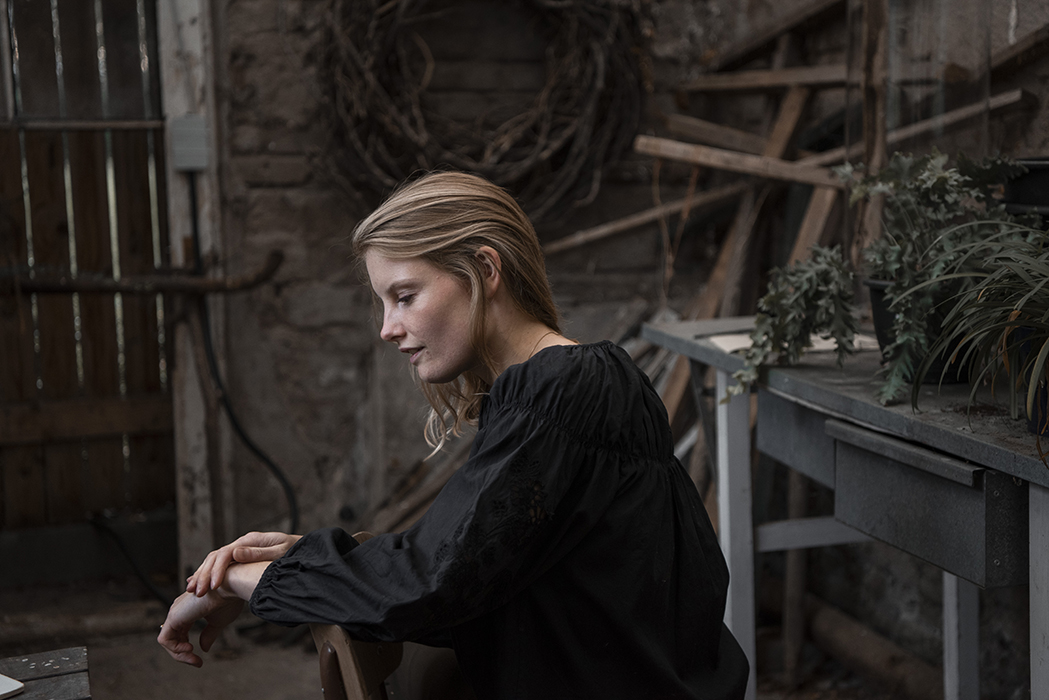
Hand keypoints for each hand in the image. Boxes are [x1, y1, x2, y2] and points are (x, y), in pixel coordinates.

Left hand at [157, 589, 243, 666]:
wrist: (231, 586)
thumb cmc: (229, 599)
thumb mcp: (218, 622)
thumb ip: (209, 635)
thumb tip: (203, 648)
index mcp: (190, 608)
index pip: (181, 633)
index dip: (187, 648)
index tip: (200, 659)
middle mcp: (180, 609)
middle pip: (173, 638)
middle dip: (183, 654)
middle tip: (197, 663)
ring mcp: (175, 612)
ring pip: (167, 640)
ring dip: (179, 654)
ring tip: (194, 659)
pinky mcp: (173, 617)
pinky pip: (165, 639)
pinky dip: (175, 649)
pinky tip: (189, 649)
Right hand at [187, 531, 301, 595]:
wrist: (306, 549)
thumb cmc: (297, 553)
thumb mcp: (281, 553)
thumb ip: (258, 553)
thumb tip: (235, 553)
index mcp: (251, 540)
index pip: (226, 553)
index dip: (217, 570)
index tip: (212, 587)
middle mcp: (243, 543)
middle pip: (216, 556)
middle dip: (204, 574)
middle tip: (194, 592)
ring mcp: (242, 549)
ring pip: (215, 560)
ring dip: (202, 574)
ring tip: (192, 590)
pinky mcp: (243, 557)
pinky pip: (221, 565)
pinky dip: (209, 574)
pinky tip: (201, 585)